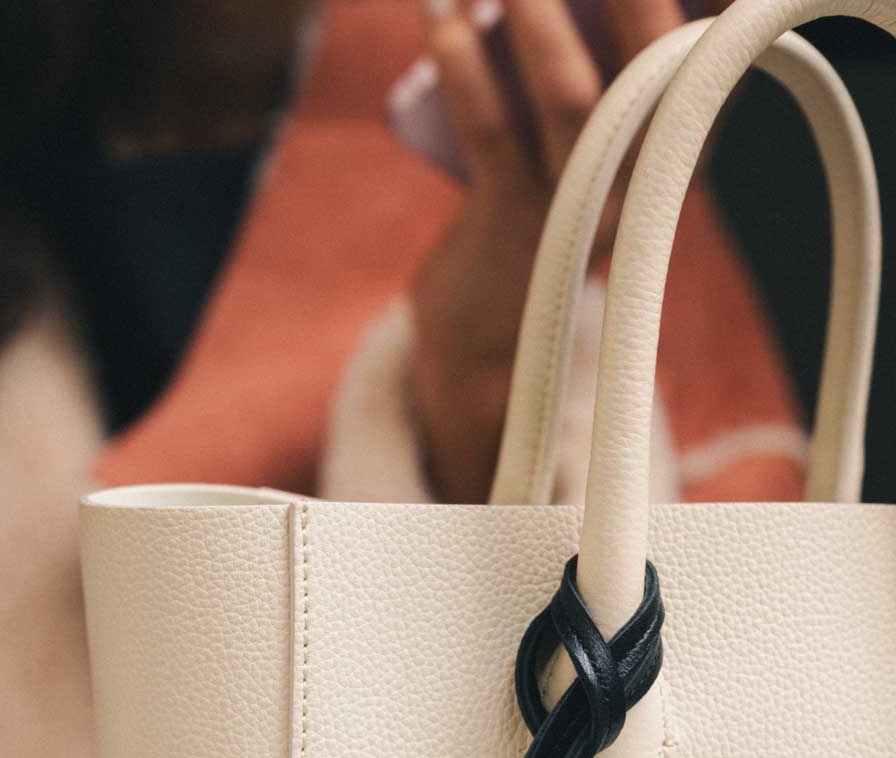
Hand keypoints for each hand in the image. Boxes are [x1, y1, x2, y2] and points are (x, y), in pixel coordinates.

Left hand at [411, 0, 703, 505]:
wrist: (488, 345)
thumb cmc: (534, 217)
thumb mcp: (585, 150)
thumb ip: (593, 81)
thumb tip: (543, 4)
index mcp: (673, 150)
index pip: (694, 58)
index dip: (671, 9)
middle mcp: (642, 181)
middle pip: (651, 65)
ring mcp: (582, 210)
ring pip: (577, 99)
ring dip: (539, 22)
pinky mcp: (517, 231)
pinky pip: (494, 135)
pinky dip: (465, 71)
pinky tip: (442, 25)